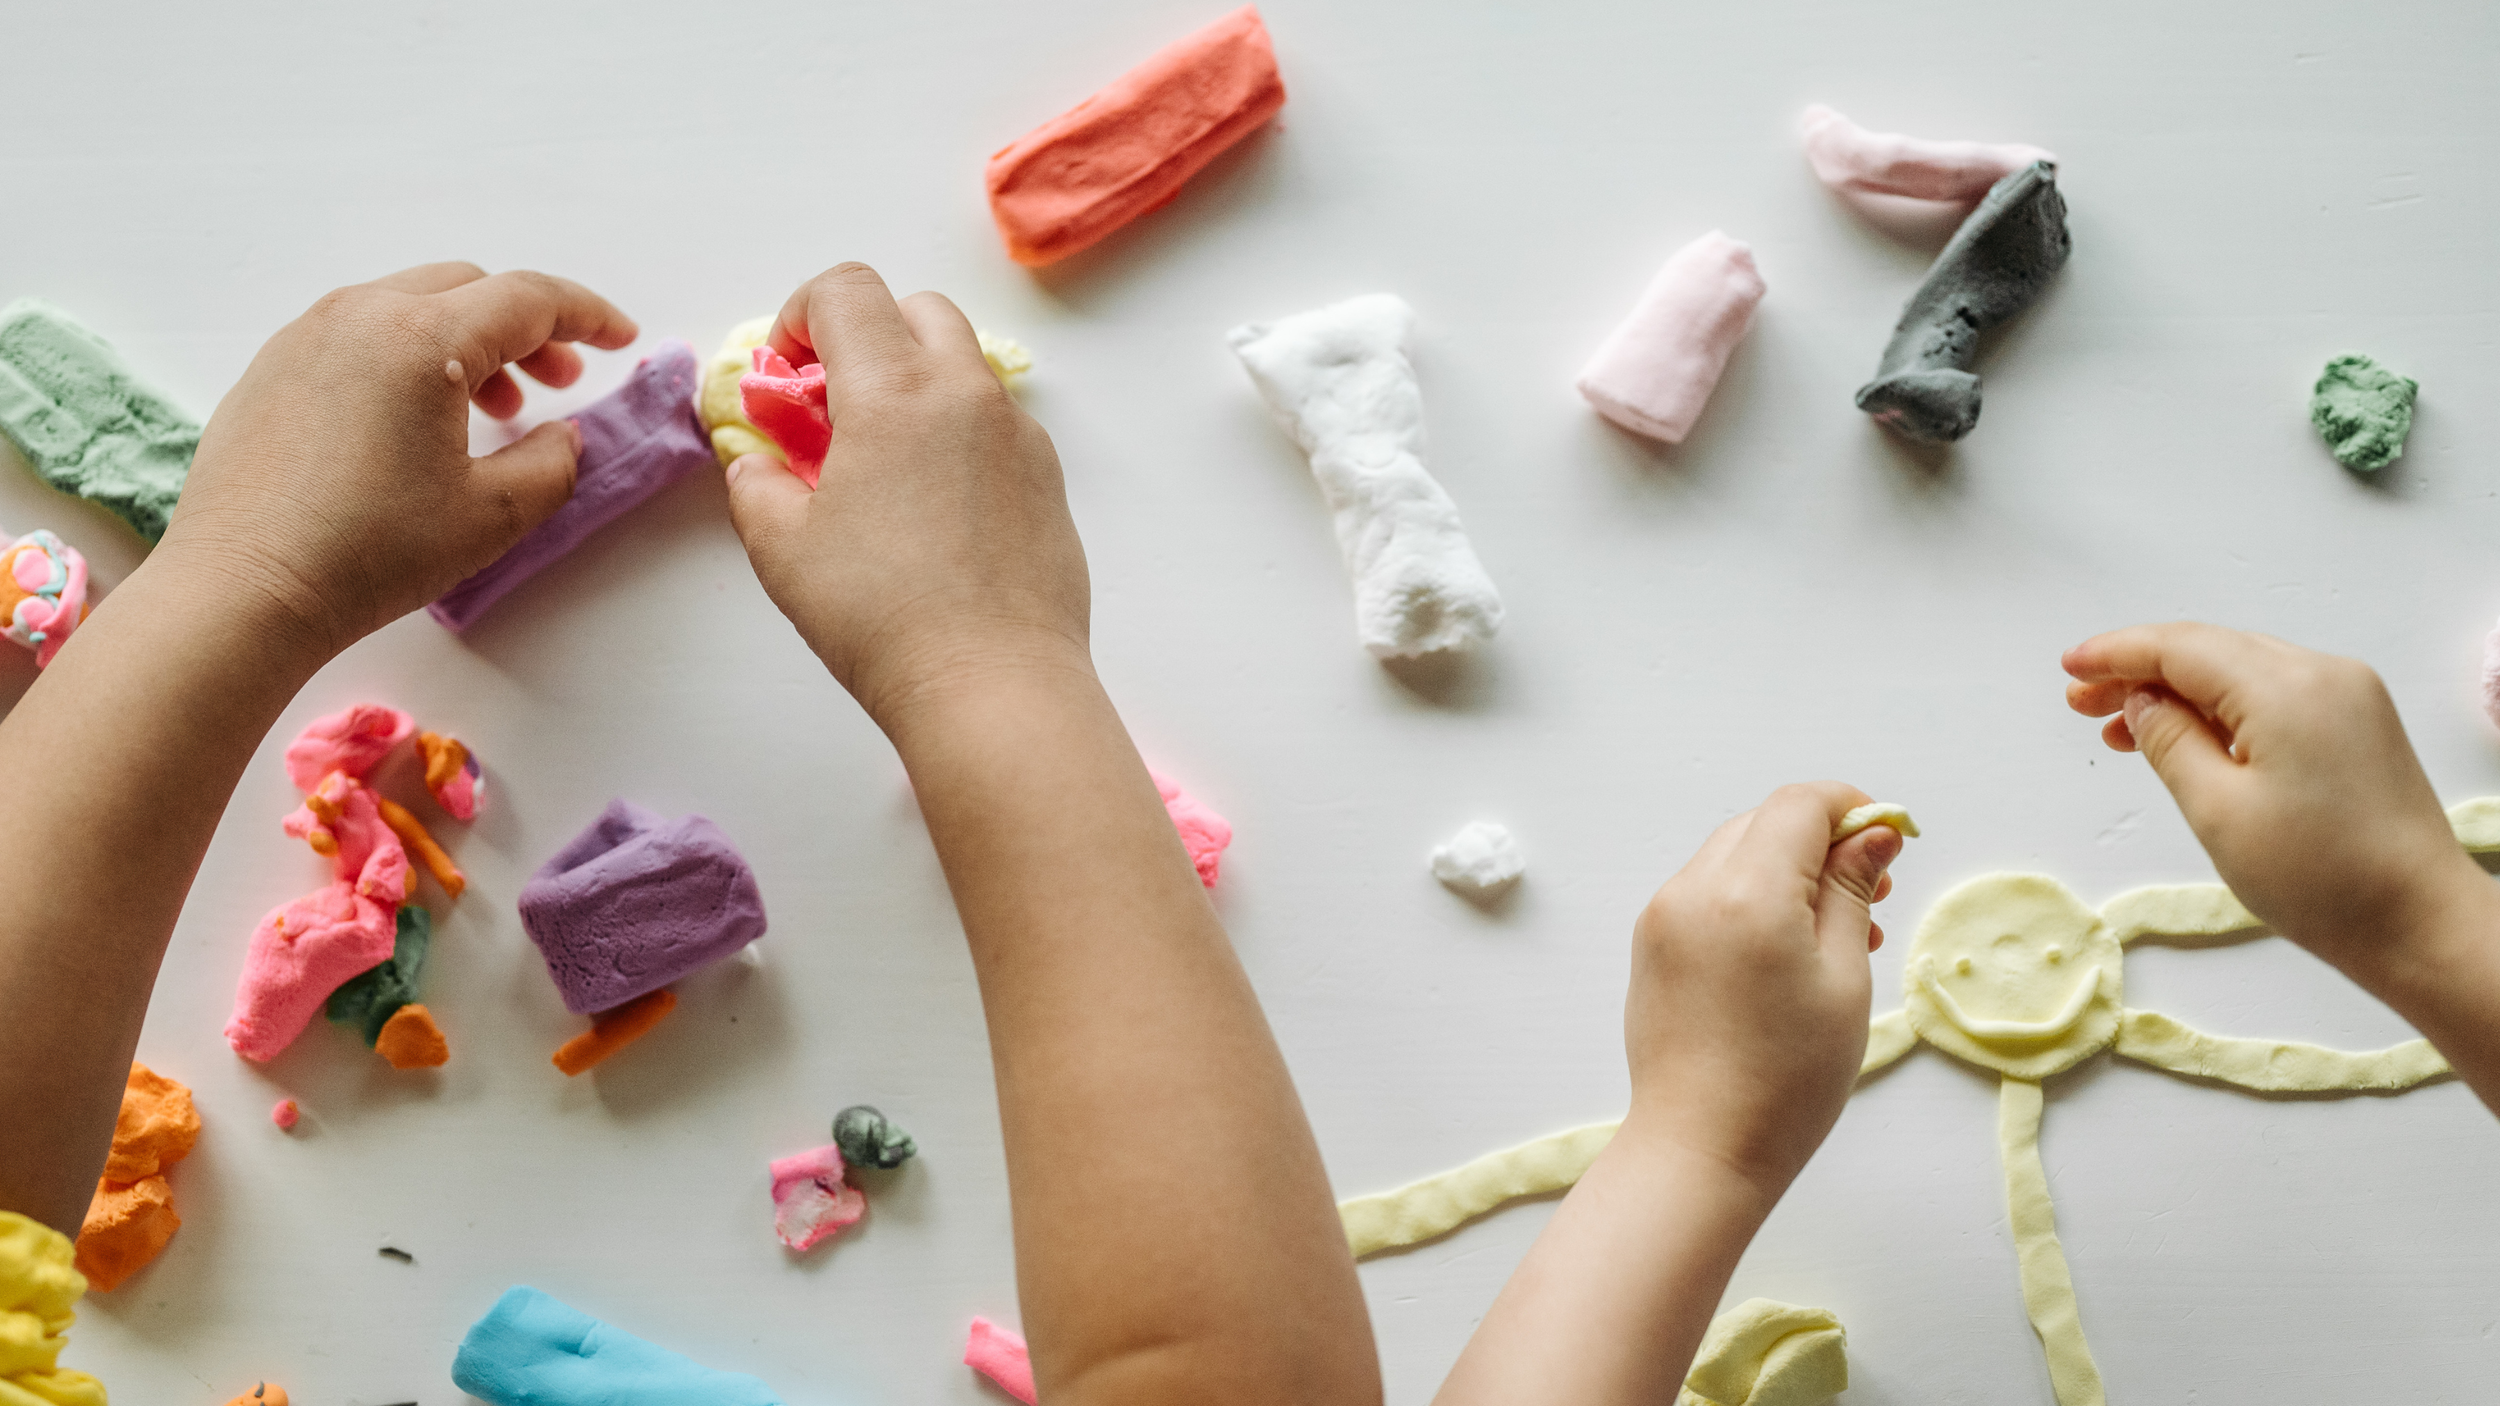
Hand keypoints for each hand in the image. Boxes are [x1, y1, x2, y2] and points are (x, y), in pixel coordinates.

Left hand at [163, 263, 637, 658]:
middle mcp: (360, 314)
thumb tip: (563, 434)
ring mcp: (306, 336)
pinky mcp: (271, 369)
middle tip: (562, 379)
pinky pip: (360, 334)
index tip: (621, 338)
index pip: (527, 299)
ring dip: (467, 342)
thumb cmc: (371, 552)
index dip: (587, 314)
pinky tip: (419, 420)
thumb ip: (551, 462)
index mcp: (422, 337)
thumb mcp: (492, 515)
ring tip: (495, 406)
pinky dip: (410, 356)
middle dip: (526, 327)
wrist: (243, 589)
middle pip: (468, 288)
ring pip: (411, 306)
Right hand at [723, 264, 1089, 730]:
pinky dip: (957, 433)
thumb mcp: (782, 549)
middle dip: (864, 338)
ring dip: (914, 384)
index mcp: (896, 390)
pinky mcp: (1048, 479)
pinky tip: (932, 508)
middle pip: (915, 310)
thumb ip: (756, 483)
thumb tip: (759, 463)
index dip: (800, 316)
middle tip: (829, 412)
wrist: (992, 683)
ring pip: (963, 365)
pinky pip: (996, 424)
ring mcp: (1018, 435)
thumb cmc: (880, 616)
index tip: (784, 376)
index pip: (847, 290)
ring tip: (880, 465)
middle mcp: (967, 394)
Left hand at [1624, 783, 1901, 1195]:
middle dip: (1821, 842)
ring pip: (1734, 856)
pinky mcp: (1651, 946)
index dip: (1852, 809)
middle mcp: (1691, 891)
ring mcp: (1662, 918)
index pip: (1799, 805)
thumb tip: (1872, 832)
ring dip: (1787, 872)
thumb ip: (1851, 890)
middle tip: (1871, 896)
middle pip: (1763, 824)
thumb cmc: (1786, 1078)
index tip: (1890, 841)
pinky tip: (1788, 951)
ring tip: (1839, 933)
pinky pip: (1707, 894)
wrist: (1701, 1147)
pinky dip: (1751, 900)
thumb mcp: (1843, 976)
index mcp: (1745, 892)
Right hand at [2064, 622, 2493, 987]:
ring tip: (2122, 728)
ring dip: (2179, 692)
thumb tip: (2143, 700)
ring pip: (2241, 671)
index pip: (2182, 647)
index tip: (2070, 667)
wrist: (2421, 923)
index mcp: (2286, 688)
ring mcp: (2349, 696)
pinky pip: (2274, 695)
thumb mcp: (2217, 811)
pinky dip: (2222, 708)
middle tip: (2081, 701)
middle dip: (2141, 671)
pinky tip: (2187, 737)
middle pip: (2211, 650)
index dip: (2118, 654)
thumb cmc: (2323, 879)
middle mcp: (2323, 674)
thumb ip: (2169, 741)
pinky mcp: (2358, 724)